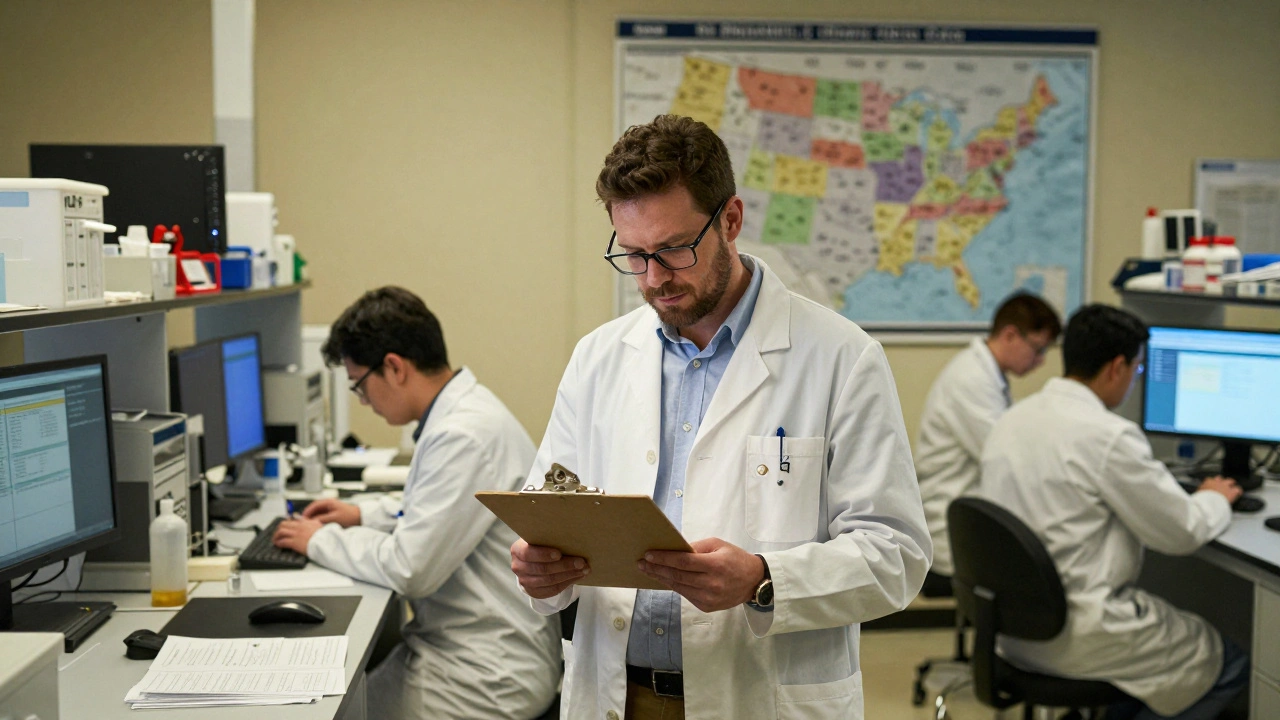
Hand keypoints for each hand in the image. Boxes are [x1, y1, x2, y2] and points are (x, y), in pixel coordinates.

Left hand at [272, 517, 323, 554]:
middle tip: (278, 533)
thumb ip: (314, 522)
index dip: (287, 522)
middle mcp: (298, 527)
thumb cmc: (324, 536)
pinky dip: (279, 543)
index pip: (292, 519)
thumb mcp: (319, 525)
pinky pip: (283, 541)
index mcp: (305, 522)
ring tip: (275, 539)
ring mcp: (296, 534)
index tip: (284, 525)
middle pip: (283, 524)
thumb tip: (312, 520)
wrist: (325, 542)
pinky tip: (278, 544)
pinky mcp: (294, 542)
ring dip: (276, 536)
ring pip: (281, 532)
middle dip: (279, 528)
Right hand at [301, 498, 360, 526]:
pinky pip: (321, 517)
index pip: (314, 505)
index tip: (302, 517)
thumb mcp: (334, 518)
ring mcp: (330, 509)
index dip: (307, 511)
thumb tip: (312, 521)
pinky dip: (318, 521)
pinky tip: (316, 526)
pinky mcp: (332, 515)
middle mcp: (329, 504)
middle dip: (309, 515)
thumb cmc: (350, 516)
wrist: (359, 518)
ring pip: (317, 513)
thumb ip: (322, 518)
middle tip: (303, 522)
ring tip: (308, 525)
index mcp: (329, 502)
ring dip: (313, 518)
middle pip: (314, 509)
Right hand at [510, 539, 588, 598]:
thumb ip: (549, 538)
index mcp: (518, 550)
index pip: (528, 553)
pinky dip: (567, 583)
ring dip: (569, 575)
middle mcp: (518, 567)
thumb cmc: (540, 546)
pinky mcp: (534, 592)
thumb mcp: (540, 539)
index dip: (544, 554)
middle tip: (581, 562)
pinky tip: (577, 577)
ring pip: (549, 581)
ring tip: (584, 570)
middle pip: (542, 569)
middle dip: (564, 566)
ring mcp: (525, 581)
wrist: (533, 562)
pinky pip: (552, 590)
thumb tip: (572, 536)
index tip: (559, 554)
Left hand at [638, 538, 764, 612]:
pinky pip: (685, 595)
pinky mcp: (707, 607)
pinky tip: (665, 579)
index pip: (683, 562)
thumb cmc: (735, 558)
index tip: (648, 555)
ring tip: (648, 571)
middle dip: (657, 569)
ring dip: (662, 578)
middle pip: (677, 576)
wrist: (754, 582)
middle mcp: (711, 584)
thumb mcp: (718, 545)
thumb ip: (696, 547)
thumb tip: (674, 550)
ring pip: (678, 587)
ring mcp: (709, 598)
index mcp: (715, 565)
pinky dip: (674, 586)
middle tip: (641, 563)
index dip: (664, 558)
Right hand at [1199, 476, 1242, 503]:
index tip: (1211, 486)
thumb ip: (1201, 491)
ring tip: (1233, 487)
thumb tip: (1200, 494)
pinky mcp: (1232, 492)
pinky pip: (1237, 489)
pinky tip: (1239, 493)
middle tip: (1223, 484)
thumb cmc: (1202, 499)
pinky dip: (1238, 491)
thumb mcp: (1198, 494)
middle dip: (1222, 481)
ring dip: (1231, 484)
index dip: (1211, 483)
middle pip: (1220, 478)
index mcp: (1207, 482)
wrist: (1209, 502)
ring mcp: (1225, 486)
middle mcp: (1217, 482)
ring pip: (1230, 481)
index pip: (1209, 479)